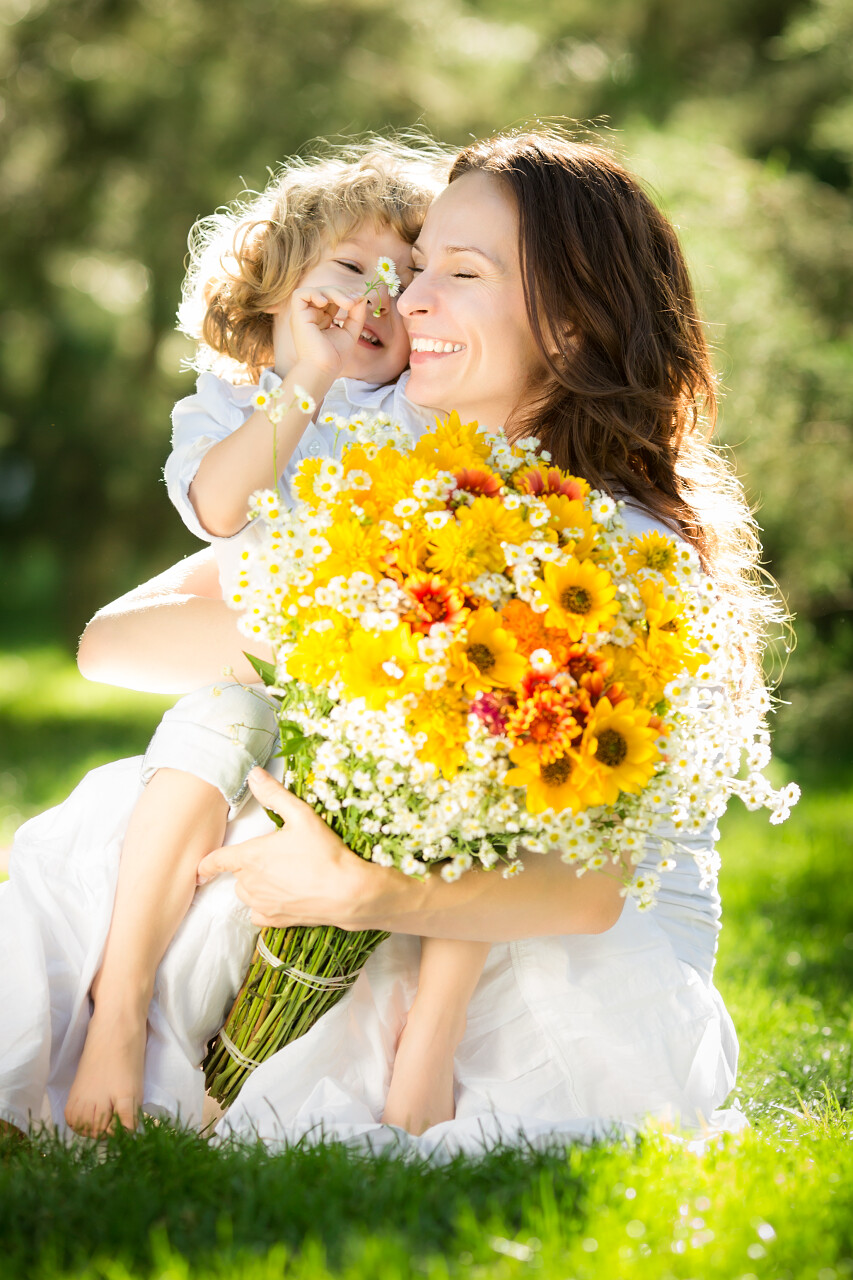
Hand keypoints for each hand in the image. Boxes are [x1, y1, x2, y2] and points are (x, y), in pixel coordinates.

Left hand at [196, 768, 373, 927]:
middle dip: (248, 865)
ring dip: (254, 884)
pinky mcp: (275, 920)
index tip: (201, 868)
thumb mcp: (302, 816)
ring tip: (279, 875)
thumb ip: (274, 794)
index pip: (217, 860)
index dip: (207, 864)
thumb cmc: (325, 853)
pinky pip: (257, 913)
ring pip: (245, 893)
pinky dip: (263, 905)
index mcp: (251, 857)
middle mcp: (250, 883)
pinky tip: (280, 896)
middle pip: (237, 874)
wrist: (347, 892)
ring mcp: (261, 903)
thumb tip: (254, 775)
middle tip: (274, 857)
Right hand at [284, 286, 368, 378]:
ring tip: (348, 303)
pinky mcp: (297, 316)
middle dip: (343, 292)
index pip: (333, 298)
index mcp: (322, 319)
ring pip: (316, 291)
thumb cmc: (335, 356)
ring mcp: (303, 315)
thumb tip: (361, 297)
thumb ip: (357, 314)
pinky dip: (314, 293)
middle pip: (326, 292)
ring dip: (334, 292)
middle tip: (356, 300)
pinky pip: (300, 294)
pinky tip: (325, 302)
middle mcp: (311, 315)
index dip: (346, 295)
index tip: (360, 299)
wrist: (324, 369)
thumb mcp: (351, 331)